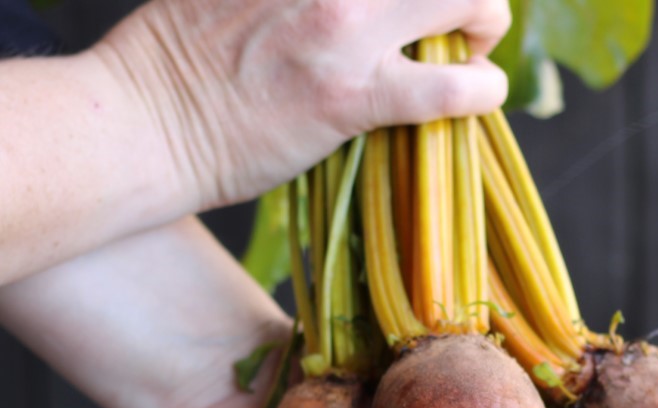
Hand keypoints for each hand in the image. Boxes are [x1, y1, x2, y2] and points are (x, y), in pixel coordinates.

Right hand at [1, 0, 508, 284]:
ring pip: (463, 2)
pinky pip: (447, 88)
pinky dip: (480, 90)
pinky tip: (481, 96)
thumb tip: (348, 8)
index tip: (432, 1)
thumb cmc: (183, 59)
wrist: (149, 120)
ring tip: (476, 61)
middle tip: (472, 21)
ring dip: (484, 28)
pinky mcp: (350, 96)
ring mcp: (343, 28)